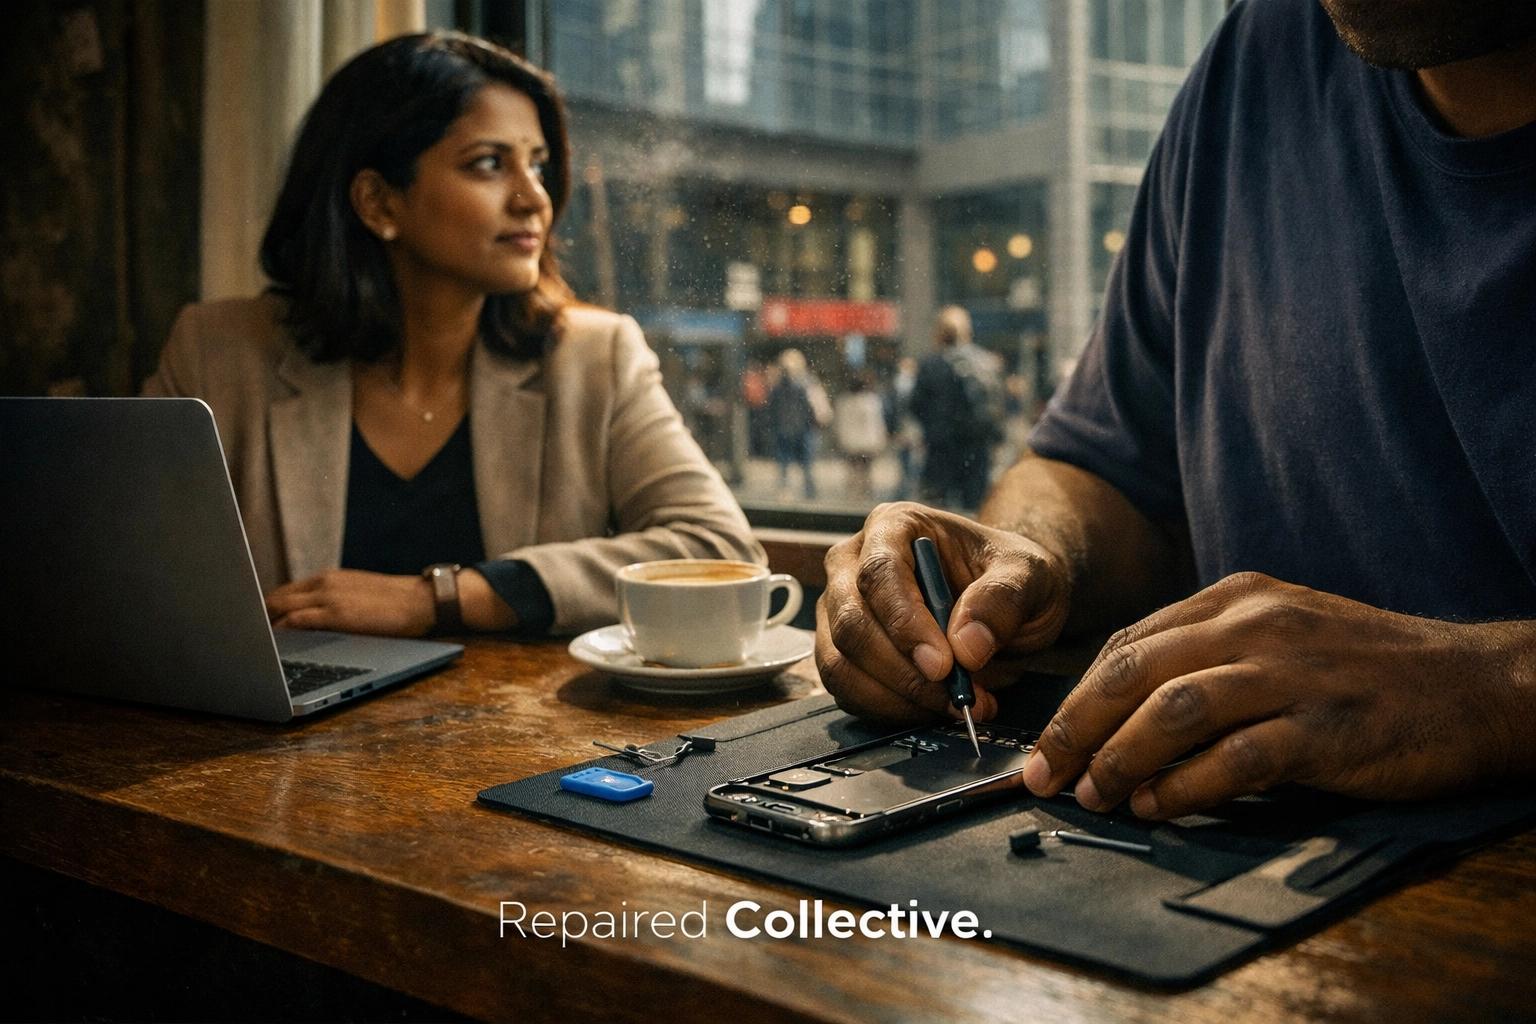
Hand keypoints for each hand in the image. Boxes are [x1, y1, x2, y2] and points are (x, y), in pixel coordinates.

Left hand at [265, 569, 434, 636]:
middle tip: (243, 632)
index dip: (267, 607)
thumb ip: (334, 602)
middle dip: (257, 615)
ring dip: (264, 623)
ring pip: (280, 606)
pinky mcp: (336, 614)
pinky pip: (296, 621)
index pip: (286, 591)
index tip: (254, 620)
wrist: (421, 602)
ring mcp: (328, 597)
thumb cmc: (395, 604)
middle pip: (276, 597)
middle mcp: (324, 583)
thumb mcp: (358, 595)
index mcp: (329, 578)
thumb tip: (312, 622)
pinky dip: (280, 630)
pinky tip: (272, 642)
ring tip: (250, 639)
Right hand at [815, 502, 1071, 723]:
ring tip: (955, 703)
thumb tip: (966, 646)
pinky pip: (848, 692)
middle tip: (956, 695)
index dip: (905, 623)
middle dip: (902, 670)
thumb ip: (1004, 601)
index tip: (943, 664)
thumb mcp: (1031, 576)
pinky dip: (891, 710)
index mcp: (894, 526)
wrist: (1008, 604)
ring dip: (897, 698)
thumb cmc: (1012, 578)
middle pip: (850, 623)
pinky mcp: (842, 653)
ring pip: (840, 664)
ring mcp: (840, 611)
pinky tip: (934, 707)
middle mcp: (853, 564)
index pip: (879, 573)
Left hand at [1023, 572, 1530, 818]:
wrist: (1474, 685)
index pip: (1129, 644)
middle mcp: (1254, 625)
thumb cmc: (1366, 669)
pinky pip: (1236, 758)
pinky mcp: (1324, 727)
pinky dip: (1187, 787)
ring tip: (1093, 795)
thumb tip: (1124, 715)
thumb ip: (1205, 658)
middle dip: (1077, 727)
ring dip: (1121, 757)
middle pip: (1135, 672)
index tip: (1047, 742)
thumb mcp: (1279, 634)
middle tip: (1046, 774)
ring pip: (1173, 709)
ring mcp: (1290, 673)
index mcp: (1235, 599)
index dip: (1077, 696)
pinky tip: (1159, 807)